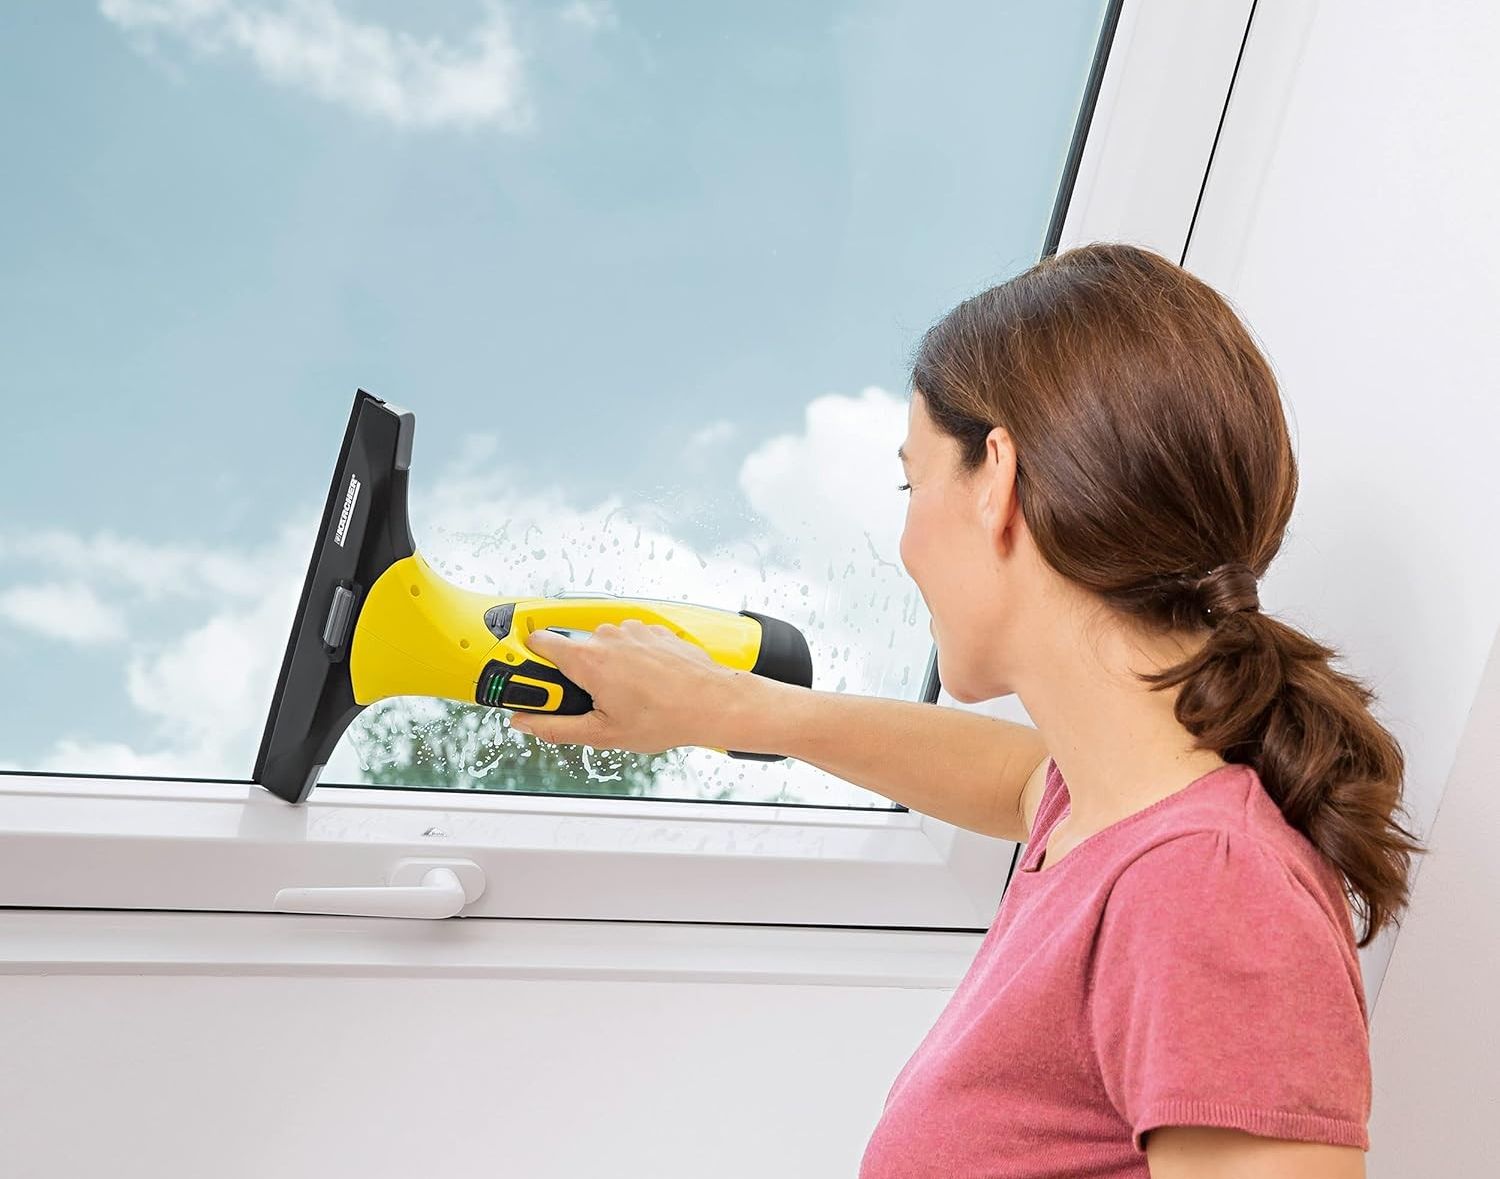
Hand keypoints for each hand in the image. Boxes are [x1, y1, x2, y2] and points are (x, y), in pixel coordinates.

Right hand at [507, 619, 744, 753]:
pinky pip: (631, 642)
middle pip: (575, 650)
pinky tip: (648, 683)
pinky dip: (633, 659)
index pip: (539, 641)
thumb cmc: (664, 717)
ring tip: (630, 695)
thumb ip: (555, 727)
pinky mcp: (653, 629)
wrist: (712, 702)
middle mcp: (608, 636)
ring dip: (609, 666)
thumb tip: (525, 722)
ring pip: (605, 646)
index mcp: (588, 659)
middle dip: (579, 675)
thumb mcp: (602, 734)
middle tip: (598, 702)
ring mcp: (632, 629)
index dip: (531, 659)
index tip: (535, 676)